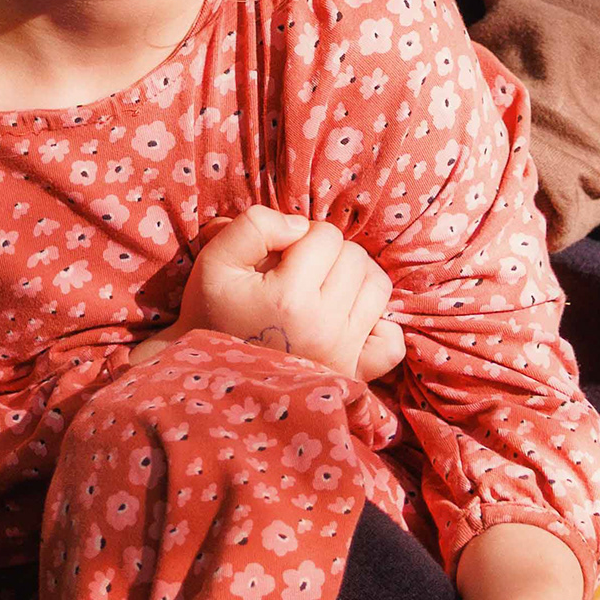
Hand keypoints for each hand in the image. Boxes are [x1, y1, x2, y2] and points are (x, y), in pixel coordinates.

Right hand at [178, 205, 405, 382]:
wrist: (208, 374)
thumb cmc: (210, 312)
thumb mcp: (214, 260)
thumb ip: (254, 226)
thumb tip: (300, 225)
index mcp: (290, 298)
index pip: (326, 236)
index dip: (302, 236)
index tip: (280, 256)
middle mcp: (324, 327)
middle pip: (355, 258)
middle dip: (328, 255)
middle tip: (297, 273)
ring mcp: (343, 354)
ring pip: (377, 287)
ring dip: (353, 279)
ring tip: (321, 289)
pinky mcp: (353, 375)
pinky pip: (391, 342)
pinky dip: (377, 325)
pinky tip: (347, 320)